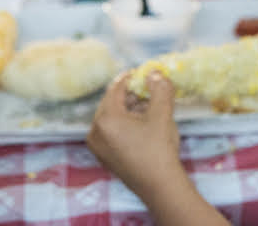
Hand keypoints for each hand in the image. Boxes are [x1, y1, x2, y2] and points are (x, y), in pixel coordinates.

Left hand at [87, 71, 183, 200]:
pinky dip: (123, 122)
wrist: (159, 186)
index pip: (115, 89)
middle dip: (129, 93)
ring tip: (147, 105)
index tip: (142, 72)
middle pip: (111, 102)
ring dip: (128, 108)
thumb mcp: (162, 115)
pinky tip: (141, 123)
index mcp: (105, 119)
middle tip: (147, 87)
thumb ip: (159, 89)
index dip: (129, 77)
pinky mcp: (103, 156)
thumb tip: (156, 73)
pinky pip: (110, 131)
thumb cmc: (158, 148)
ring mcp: (97, 146)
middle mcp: (95, 131)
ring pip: (110, 117)